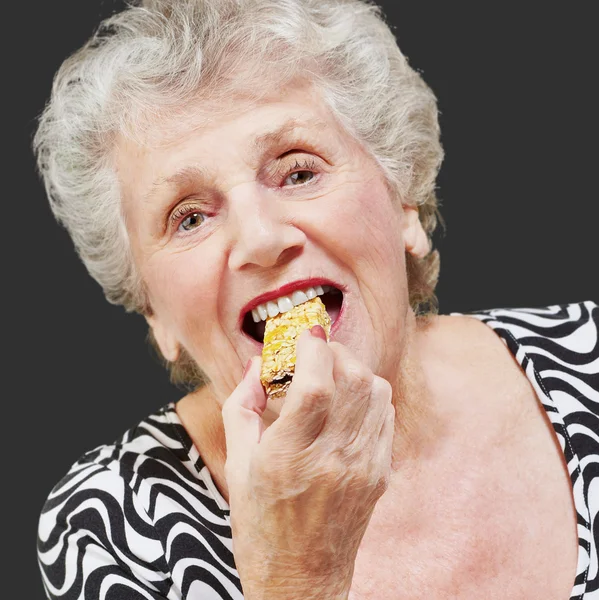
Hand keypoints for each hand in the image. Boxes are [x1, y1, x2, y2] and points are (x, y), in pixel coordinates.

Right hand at [222, 326, 394, 598]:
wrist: (301, 581)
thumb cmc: (259, 524)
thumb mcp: (236, 464)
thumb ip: (242, 405)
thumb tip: (256, 363)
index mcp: (290, 456)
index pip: (316, 384)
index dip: (313, 347)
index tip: (305, 332)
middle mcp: (333, 458)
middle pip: (353, 378)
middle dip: (332, 351)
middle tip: (312, 352)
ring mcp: (363, 466)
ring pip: (376, 391)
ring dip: (353, 369)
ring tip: (329, 375)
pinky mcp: (380, 473)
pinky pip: (385, 415)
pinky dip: (368, 395)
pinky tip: (346, 402)